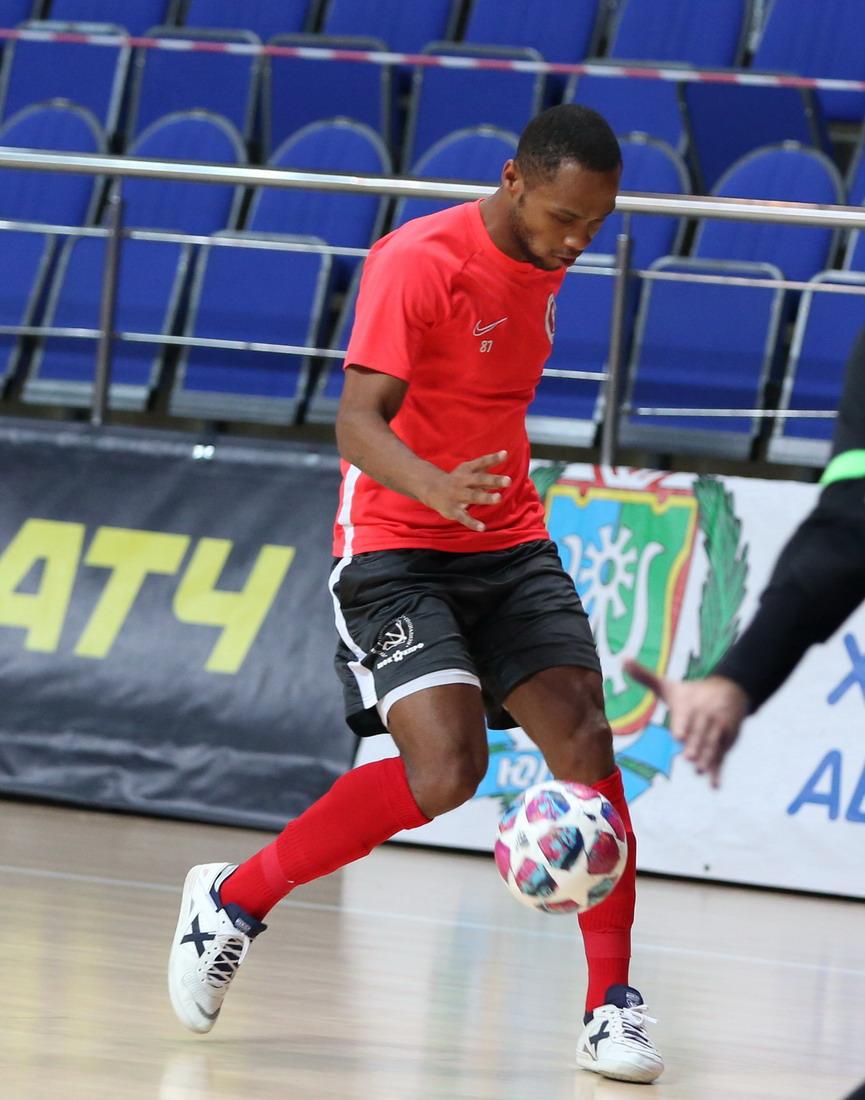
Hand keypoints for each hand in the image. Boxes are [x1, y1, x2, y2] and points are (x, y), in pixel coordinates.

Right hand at [422, 450, 510, 531]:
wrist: (431, 488)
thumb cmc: (457, 479)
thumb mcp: (469, 470)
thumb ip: (486, 466)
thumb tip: (505, 455)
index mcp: (467, 471)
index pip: (481, 462)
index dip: (493, 458)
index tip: (505, 454)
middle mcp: (462, 482)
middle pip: (479, 479)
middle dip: (493, 480)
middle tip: (508, 480)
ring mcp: (457, 496)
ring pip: (473, 496)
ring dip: (485, 497)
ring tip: (499, 498)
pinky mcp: (453, 510)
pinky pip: (464, 517)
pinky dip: (472, 523)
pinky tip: (483, 528)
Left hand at [623, 659, 749, 787]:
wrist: (731, 690)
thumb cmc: (692, 692)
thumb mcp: (669, 686)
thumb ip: (646, 677)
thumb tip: (623, 660)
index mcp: (690, 706)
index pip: (686, 718)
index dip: (683, 726)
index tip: (678, 735)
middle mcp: (706, 718)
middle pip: (701, 734)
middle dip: (696, 745)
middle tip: (689, 758)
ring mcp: (718, 731)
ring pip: (713, 746)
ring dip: (708, 759)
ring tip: (700, 771)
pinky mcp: (726, 742)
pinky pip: (722, 758)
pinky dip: (719, 772)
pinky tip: (714, 786)